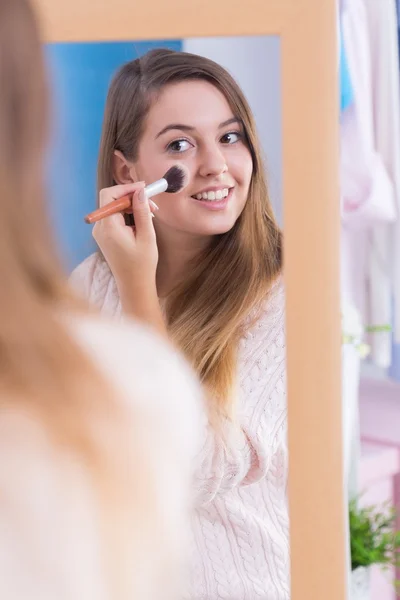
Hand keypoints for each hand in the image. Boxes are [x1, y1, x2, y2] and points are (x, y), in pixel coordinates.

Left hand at [93, 182, 164, 332]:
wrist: (134, 286)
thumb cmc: (142, 264)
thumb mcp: (146, 236)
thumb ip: (142, 212)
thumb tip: (140, 191)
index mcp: (108, 227)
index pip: (109, 195)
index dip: (126, 188)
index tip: (144, 188)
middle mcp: (100, 228)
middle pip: (111, 200)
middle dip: (132, 197)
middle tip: (152, 202)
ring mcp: (101, 232)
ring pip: (114, 208)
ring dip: (132, 206)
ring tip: (151, 213)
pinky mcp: (105, 236)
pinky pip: (115, 218)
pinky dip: (128, 215)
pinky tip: (142, 221)